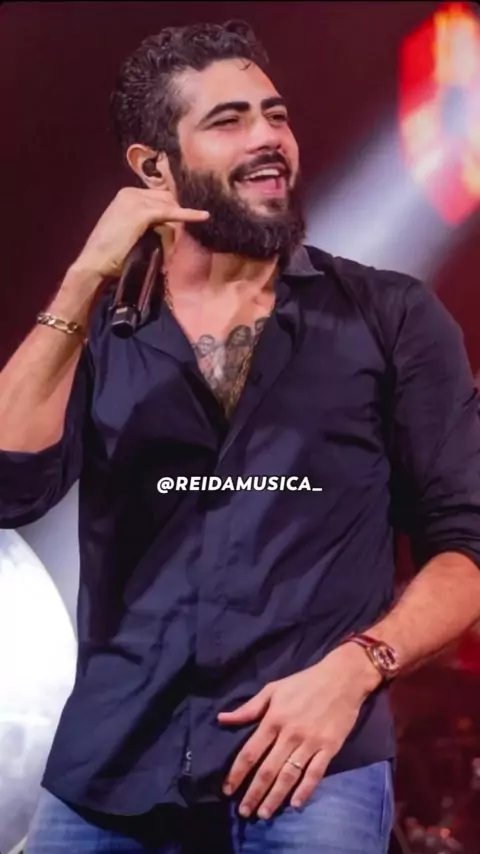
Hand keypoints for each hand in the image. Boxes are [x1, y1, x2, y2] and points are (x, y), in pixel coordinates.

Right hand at [73, 186, 209, 278]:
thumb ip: (145, 224)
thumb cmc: (110, 254)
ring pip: (170, 208)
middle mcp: (131, 193)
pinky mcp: (142, 213)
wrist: (94, 262)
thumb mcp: (127, 231)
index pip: (160, 197)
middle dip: (177, 217)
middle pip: (167, 200)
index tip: (185, 222)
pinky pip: (171, 213)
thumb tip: (167, 227)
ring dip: (176, 229)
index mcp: (126, 195)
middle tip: (179, 239)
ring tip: (171, 251)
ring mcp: (136, 201)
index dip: (174, 210)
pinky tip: (203, 216)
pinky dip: (188, 215)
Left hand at [217, 643, 379, 819]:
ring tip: (263, 814)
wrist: (342, 678)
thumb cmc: (304, 683)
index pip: (250, 752)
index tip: (227, 790)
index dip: (237, 773)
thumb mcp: (274, 689)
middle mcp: (290, 734)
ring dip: (275, 797)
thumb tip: (223, 718)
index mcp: (274, 719)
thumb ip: (249, 708)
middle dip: (254, 793)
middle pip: (268, 769)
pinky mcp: (330, 748)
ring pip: (289, 776)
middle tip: (243, 812)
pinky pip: (315, 773)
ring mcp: (311, 742)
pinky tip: (295, 805)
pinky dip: (305, 790)